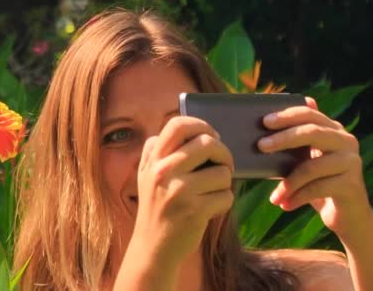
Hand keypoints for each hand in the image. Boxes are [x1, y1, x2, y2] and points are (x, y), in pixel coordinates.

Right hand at [130, 116, 234, 266]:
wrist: (152, 248)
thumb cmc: (155, 208)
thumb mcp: (146, 175)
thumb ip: (157, 150)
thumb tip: (186, 129)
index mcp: (154, 160)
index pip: (178, 125)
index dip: (201, 125)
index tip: (211, 137)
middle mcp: (164, 171)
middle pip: (208, 143)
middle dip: (224, 154)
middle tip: (224, 165)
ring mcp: (179, 191)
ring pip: (222, 172)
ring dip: (224, 183)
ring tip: (211, 193)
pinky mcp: (195, 211)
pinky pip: (226, 195)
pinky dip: (224, 203)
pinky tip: (210, 210)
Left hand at [258, 97, 372, 238]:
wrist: (347, 215)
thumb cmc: (318, 183)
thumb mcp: (303, 162)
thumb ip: (291, 146)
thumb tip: (261, 132)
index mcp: (332, 130)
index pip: (309, 114)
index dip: (287, 116)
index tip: (265, 121)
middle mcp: (346, 141)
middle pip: (313, 132)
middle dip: (284, 138)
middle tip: (261, 146)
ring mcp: (351, 162)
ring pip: (312, 167)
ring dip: (288, 184)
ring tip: (274, 197)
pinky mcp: (351, 184)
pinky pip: (317, 188)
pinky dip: (297, 198)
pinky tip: (285, 205)